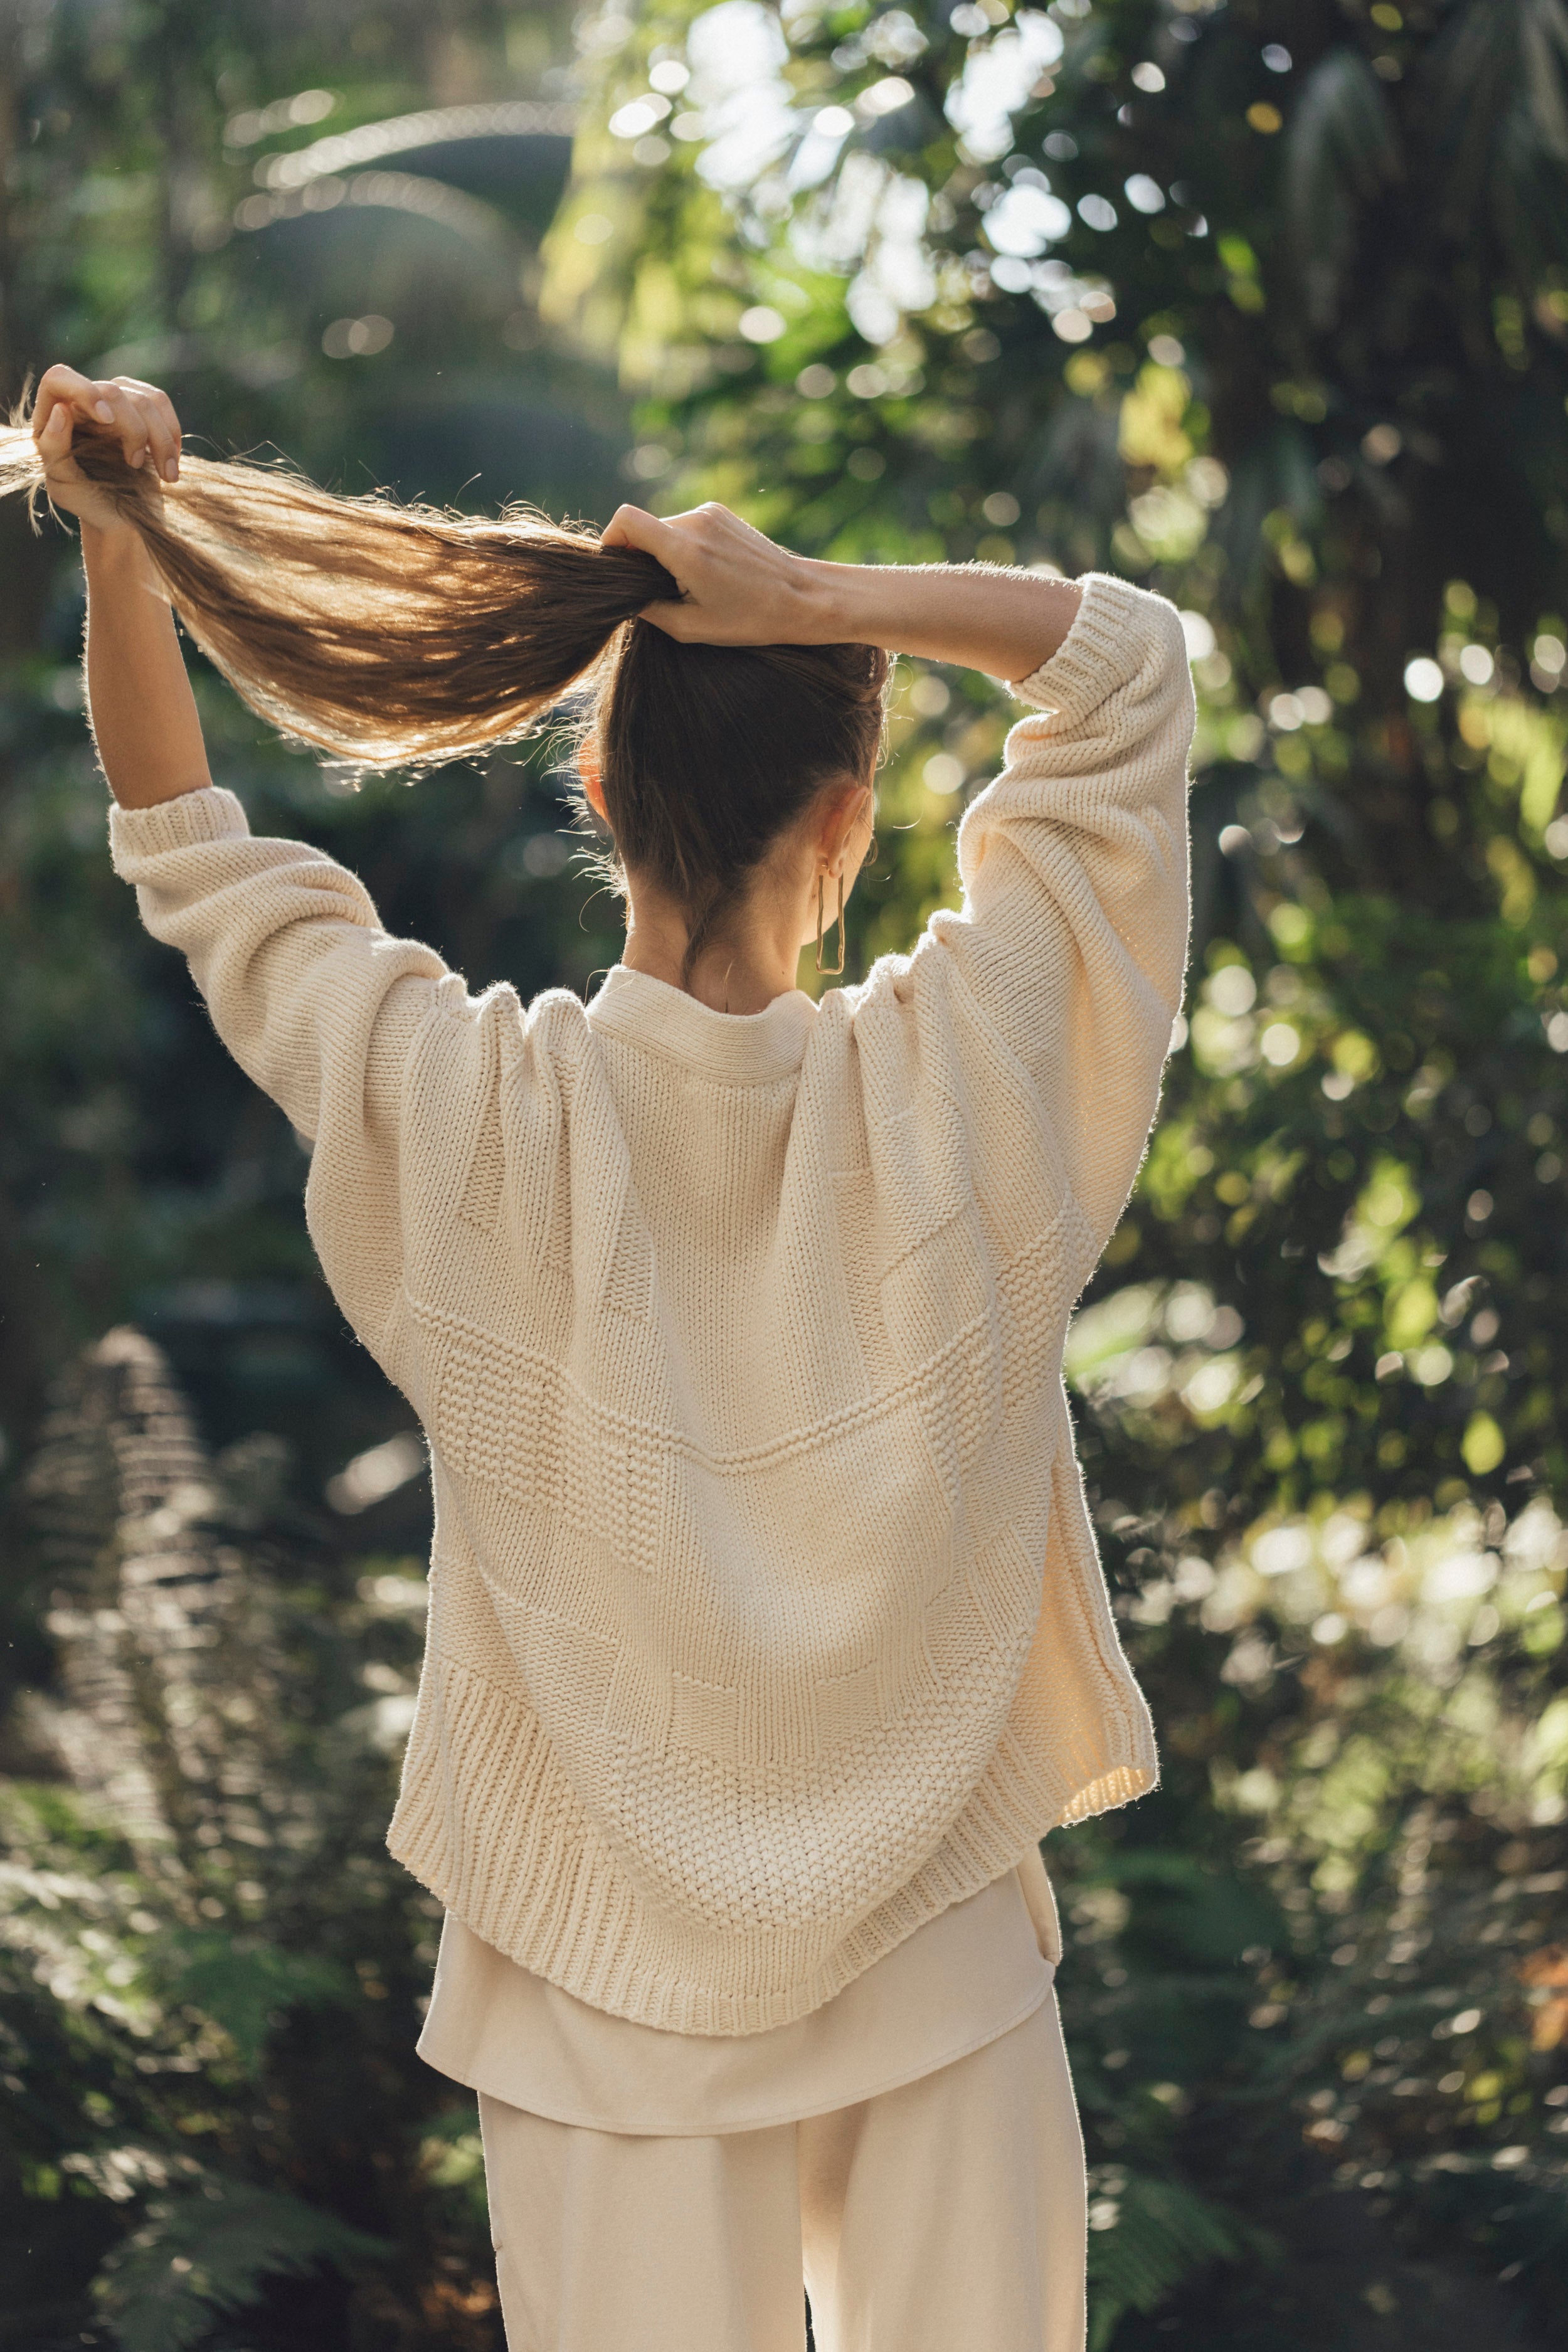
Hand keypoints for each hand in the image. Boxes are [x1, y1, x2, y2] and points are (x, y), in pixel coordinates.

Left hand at [30, 363, 182, 533]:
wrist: (122, 518)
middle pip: (113, 391)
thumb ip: (54, 448)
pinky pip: (161, 403)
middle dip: (133, 430)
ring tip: (166, 476)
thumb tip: (63, 409)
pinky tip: (171, 463)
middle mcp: (83, 403)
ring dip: (160, 439)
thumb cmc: (88, 503)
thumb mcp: (63, 484)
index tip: (107, 419)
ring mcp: (114, 402)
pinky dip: (172, 434)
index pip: (60, 380)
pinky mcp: (140, 409)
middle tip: (135, 465)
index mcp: (54, 416)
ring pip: (144, 400)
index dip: (84, 391)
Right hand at [600, 501, 827, 644]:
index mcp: (686, 548)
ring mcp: (711, 513)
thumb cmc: (753, 618)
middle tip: (660, 591)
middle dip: (642, 558)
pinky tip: (707, 573)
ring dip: (665, 554)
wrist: (804, 597)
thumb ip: (651, 609)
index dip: (611, 542)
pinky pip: (686, 526)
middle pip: (644, 528)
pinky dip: (685, 547)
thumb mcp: (693, 627)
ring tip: (690, 585)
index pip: (626, 520)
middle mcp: (696, 521)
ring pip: (665, 528)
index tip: (619, 570)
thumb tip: (628, 596)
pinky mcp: (722, 513)